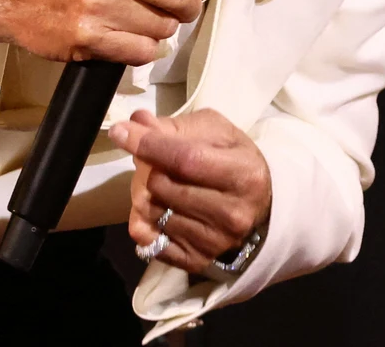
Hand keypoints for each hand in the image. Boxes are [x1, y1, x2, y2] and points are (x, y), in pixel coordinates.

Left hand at [111, 109, 271, 274]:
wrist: (263, 207)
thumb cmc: (235, 162)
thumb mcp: (216, 133)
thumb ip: (176, 127)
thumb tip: (137, 123)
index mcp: (243, 175)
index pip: (185, 159)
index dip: (149, 144)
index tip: (121, 132)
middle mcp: (231, 214)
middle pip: (163, 186)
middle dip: (149, 169)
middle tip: (156, 163)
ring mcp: (214, 242)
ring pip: (153, 213)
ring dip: (146, 195)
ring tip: (162, 187)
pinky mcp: (197, 262)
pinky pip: (150, 242)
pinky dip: (146, 225)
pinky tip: (160, 213)